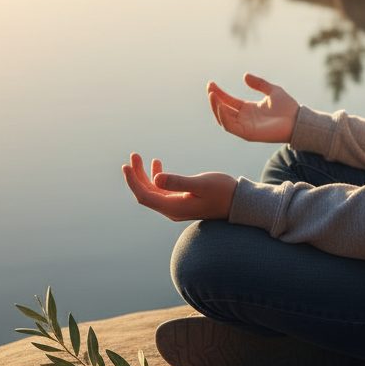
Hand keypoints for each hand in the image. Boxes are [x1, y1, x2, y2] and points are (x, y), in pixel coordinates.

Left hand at [121, 153, 237, 221]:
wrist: (238, 203)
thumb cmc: (222, 192)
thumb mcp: (201, 184)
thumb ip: (178, 182)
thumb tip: (156, 179)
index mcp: (173, 208)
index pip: (144, 196)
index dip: (133, 181)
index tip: (126, 165)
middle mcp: (171, 210)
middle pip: (146, 193)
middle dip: (136, 175)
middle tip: (134, 155)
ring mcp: (176, 206)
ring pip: (153, 191)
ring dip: (145, 175)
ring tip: (140, 158)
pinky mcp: (182, 201)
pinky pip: (162, 191)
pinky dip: (157, 178)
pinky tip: (157, 165)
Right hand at [207, 72, 298, 143]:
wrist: (297, 120)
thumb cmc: (287, 107)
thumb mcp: (272, 90)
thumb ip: (259, 83)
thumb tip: (244, 75)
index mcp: (247, 109)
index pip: (228, 101)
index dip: (219, 93)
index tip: (211, 83)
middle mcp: (244, 118)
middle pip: (223, 109)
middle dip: (214, 99)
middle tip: (209, 88)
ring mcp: (244, 127)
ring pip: (223, 119)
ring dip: (216, 107)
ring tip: (212, 95)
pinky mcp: (247, 134)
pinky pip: (230, 127)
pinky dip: (223, 117)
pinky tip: (220, 106)